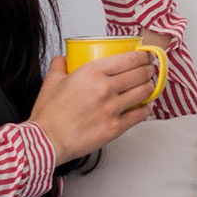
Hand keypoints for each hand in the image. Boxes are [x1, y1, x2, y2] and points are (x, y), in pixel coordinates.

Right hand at [27, 52, 156, 164]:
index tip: (144, 56)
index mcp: (91, 72)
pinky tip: (145, 106)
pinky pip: (140, 115)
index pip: (129, 59)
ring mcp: (112, 108)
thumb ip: (60, 65)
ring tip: (148, 85)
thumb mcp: (51, 81)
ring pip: (144, 92)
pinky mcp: (115, 127)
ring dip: (150, 86)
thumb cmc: (49, 114)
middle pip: (140, 73)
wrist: (46, 141)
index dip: (142, 56)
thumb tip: (65, 58)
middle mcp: (105, 88)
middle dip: (149, 69)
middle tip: (149, 70)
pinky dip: (146, 108)